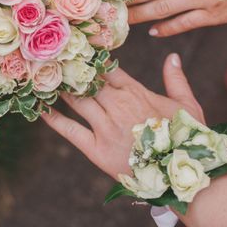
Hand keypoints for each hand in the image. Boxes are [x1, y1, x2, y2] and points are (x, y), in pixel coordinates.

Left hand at [42, 54, 202, 178]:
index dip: (92, 59)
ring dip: (60, 88)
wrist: (181, 176)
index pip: (108, 69)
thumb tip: (172, 55)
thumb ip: (176, 79)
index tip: (78, 50)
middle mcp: (117, 106)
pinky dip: (53, 119)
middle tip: (53, 57)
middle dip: (71, 70)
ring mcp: (105, 127)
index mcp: (136, 93)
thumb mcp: (187, 105)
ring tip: (42, 75)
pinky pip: (70, 130)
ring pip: (77, 101)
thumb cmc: (187, 139)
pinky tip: (39, 109)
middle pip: (88, 82)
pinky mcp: (96, 149)